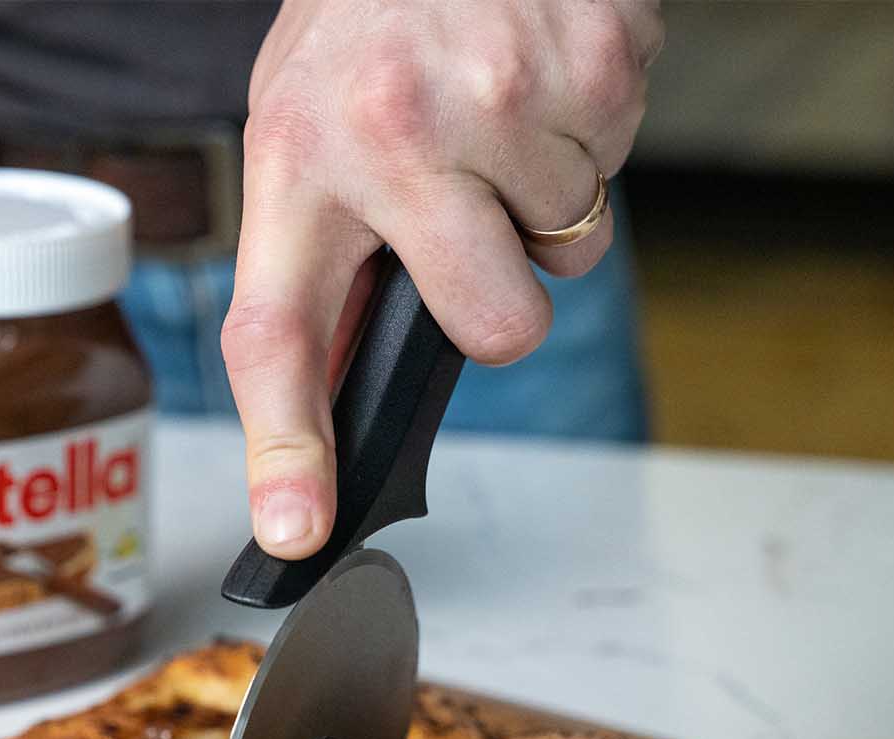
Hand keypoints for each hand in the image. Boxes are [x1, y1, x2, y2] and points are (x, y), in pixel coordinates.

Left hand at [226, 0, 662, 555]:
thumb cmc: (368, 18)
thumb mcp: (302, 125)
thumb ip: (323, 257)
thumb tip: (339, 397)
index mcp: (298, 159)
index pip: (278, 333)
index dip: (287, 449)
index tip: (296, 532)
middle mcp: (395, 135)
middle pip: (496, 328)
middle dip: (498, 295)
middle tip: (466, 214)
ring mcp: (505, 101)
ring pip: (567, 250)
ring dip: (538, 200)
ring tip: (490, 113)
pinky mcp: (599, 66)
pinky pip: (615, 172)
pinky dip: (585, 139)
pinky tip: (535, 78)